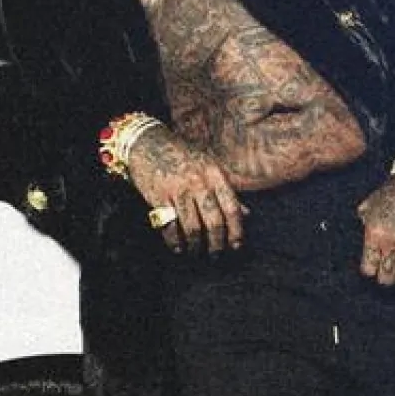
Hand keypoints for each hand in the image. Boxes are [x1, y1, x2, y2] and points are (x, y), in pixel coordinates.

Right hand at [125, 125, 246, 253]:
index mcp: (215, 175)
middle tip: (215, 254)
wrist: (147, 142)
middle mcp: (199, 183)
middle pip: (214, 222)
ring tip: (195, 251)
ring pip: (192, 227)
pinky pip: (169, 226)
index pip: (233, 208)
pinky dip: (174, 241)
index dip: (237, 230)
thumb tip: (247, 213)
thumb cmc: (182, 156)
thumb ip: (227, 190)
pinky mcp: (158, 196)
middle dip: (216, 243)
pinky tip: (177, 247)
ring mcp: (178, 189)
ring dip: (195, 245)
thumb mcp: (209, 167)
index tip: (236, 245)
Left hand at [357, 174, 394, 285]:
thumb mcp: (370, 203)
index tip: (374, 268)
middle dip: (386, 278)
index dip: (370, 271)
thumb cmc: (392, 189)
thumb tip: (362, 231)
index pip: (368, 269)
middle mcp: (392, 242)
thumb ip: (364, 221)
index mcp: (374, 234)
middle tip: (388, 274)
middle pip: (387, 278)